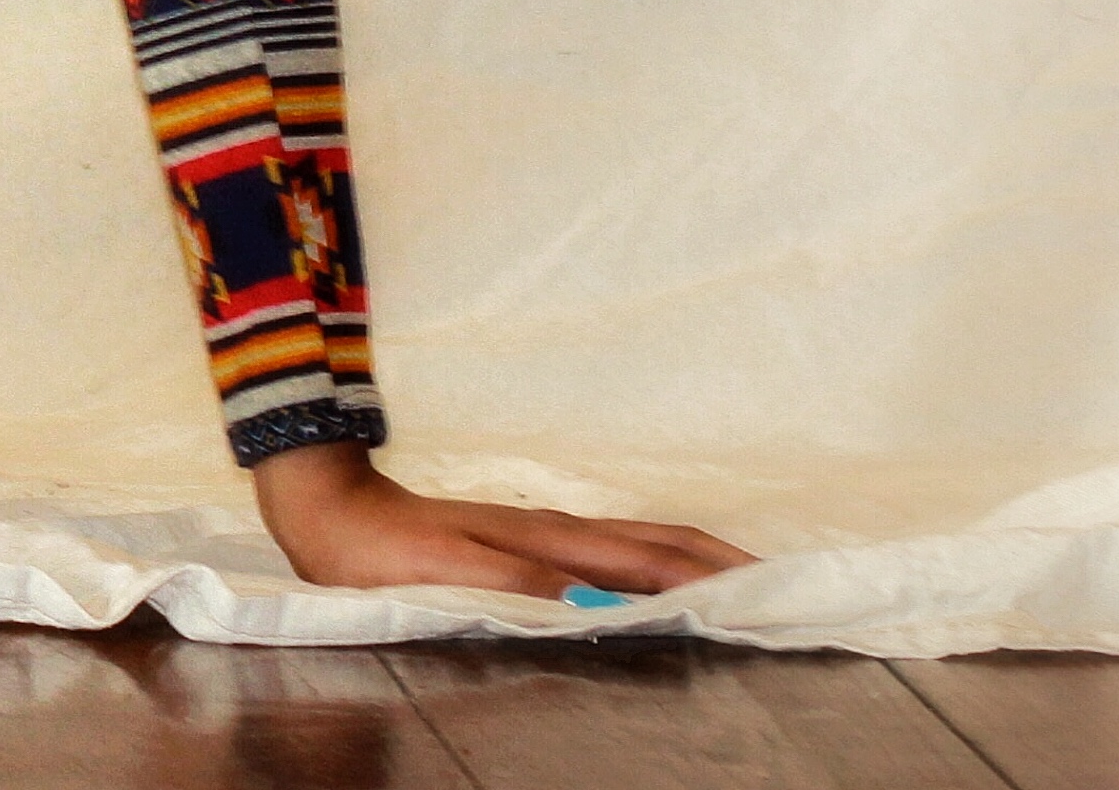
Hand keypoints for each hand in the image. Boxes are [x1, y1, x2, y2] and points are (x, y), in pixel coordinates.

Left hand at [247, 439, 758, 598]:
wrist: (330, 513)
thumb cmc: (383, 553)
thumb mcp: (449, 575)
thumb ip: (524, 587)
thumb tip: (600, 604)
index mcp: (553, 542)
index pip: (657, 559)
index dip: (717, 577)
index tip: (774, 594)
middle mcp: (562, 532)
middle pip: (667, 544)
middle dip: (730, 567)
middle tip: (789, 593)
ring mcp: (548, 535)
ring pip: (645, 545)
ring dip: (701, 566)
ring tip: (749, 591)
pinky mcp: (530, 545)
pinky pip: (615, 555)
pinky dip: (659, 570)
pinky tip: (665, 591)